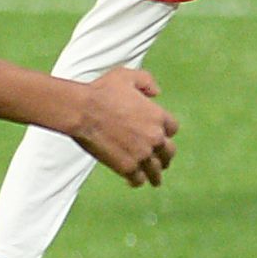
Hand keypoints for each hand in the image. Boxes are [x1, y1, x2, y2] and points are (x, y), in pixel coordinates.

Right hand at [70, 67, 178, 187]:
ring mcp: (142, 154)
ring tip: (154, 180)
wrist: (83, 110)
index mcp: (158, 116)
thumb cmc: (102, 91)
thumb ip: (146, 81)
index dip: (166, 132)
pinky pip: (139, 180)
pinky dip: (138, 181)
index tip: (160, 135)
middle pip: (169, 153)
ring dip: (155, 175)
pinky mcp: (127, 167)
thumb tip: (157, 93)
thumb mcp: (127, 76)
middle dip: (165, 156)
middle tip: (161, 162)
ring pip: (156, 171)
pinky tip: (134, 181)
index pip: (173, 129)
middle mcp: (155, 137)